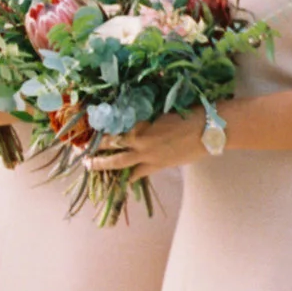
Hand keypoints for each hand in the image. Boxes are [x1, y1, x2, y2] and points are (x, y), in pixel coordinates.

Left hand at [84, 111, 208, 179]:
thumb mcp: (164, 108)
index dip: (100, 129)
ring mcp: (148, 155)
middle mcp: (140, 139)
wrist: (209, 129)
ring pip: (119, 162)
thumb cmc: (190, 112)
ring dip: (103, 164)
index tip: (89, 130)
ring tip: (91, 166)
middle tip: (82, 153)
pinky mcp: (158, 165)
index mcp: (141, 122)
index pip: (113, 126)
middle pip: (110, 145)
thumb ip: (147, 115)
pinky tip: (123, 182)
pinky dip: (130, 178)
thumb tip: (135, 114)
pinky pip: (138, 174)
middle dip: (95, 149)